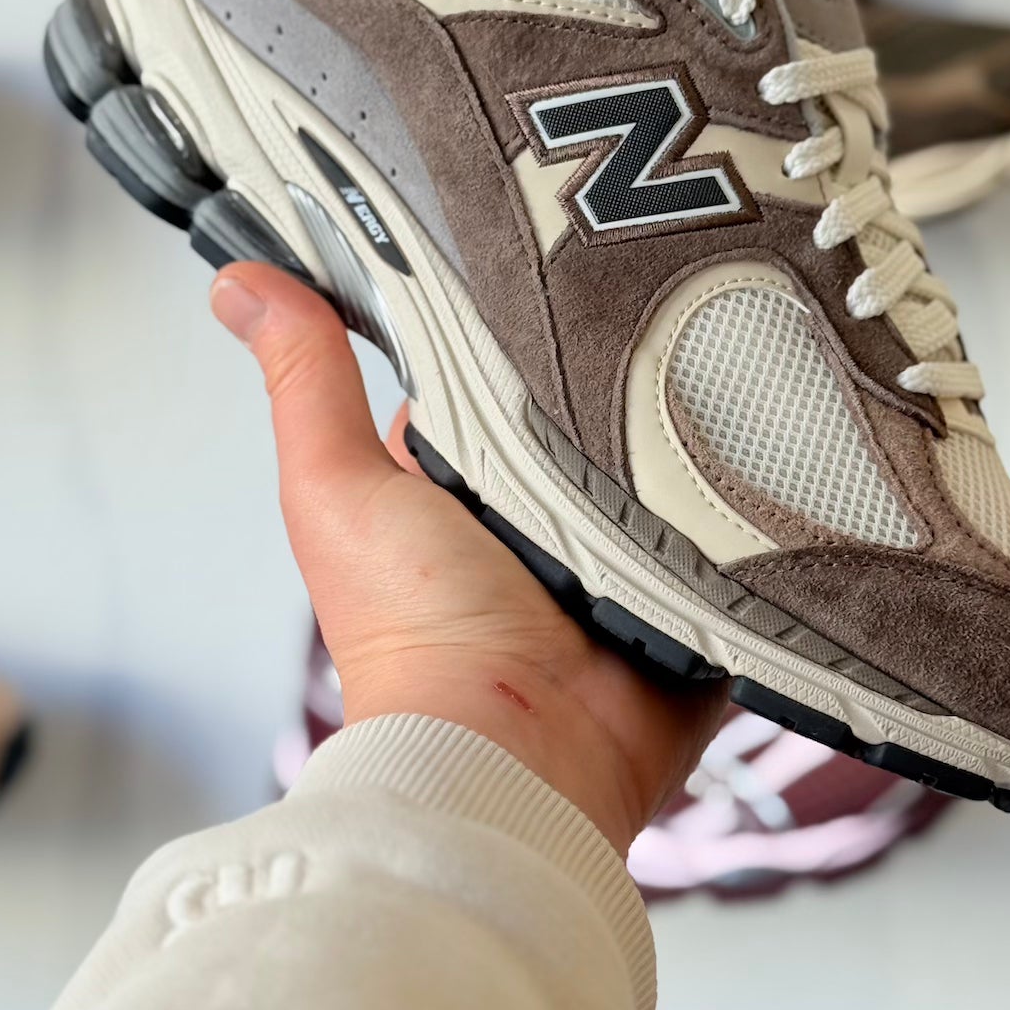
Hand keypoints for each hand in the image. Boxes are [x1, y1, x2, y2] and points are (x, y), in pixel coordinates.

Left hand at [210, 263, 727, 852]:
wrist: (518, 751)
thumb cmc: (415, 639)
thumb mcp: (340, 487)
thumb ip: (308, 383)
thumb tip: (243, 289)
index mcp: (459, 486)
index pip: (497, 374)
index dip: (517, 328)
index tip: (553, 259)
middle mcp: (541, 520)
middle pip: (592, 413)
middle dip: (620, 378)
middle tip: (650, 324)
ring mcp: (621, 562)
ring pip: (671, 466)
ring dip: (688, 443)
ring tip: (717, 389)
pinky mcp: (689, 600)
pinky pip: (734, 534)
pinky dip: (745, 511)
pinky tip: (767, 464)